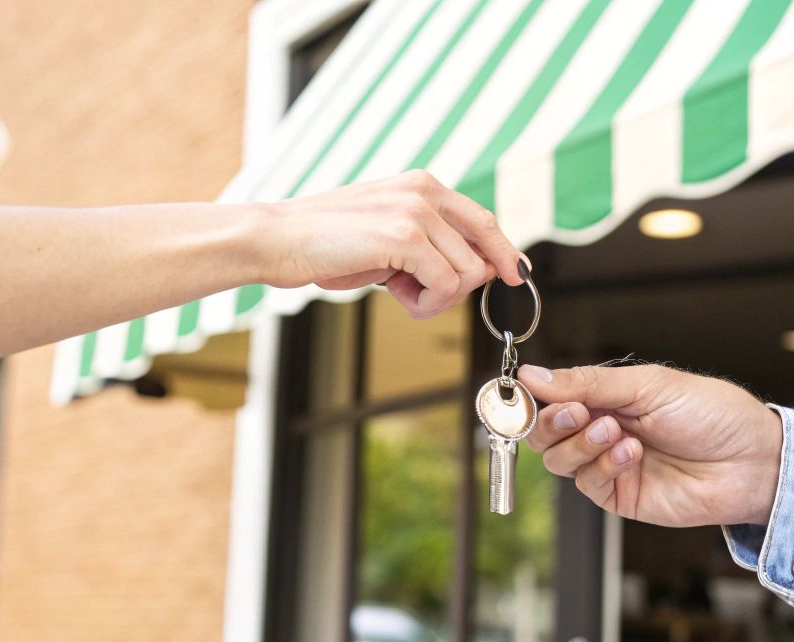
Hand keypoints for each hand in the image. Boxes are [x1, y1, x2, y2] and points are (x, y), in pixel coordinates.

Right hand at [253, 170, 525, 318]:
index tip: (515, 275)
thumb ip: (428, 243)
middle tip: (416, 294)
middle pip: (482, 252)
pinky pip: (446, 285)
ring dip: (436, 299)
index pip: (484, 220)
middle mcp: (425, 190)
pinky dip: (426, 304)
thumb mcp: (386, 235)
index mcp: (422, 185)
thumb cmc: (326, 243)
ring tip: (397, 292)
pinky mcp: (405, 236)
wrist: (278, 239)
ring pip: (467, 274)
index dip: (505, 252)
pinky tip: (396, 296)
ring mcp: (416, 211)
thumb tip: (476, 270)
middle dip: (458, 287)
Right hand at [518, 363, 782, 526]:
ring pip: (559, 460)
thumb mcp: (648, 385)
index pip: (552, 396)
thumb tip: (533, 375)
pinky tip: (631, 453)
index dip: (533, 396)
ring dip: (581, 443)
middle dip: (551, 422)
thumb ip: (589, 382)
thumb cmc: (712, 414)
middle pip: (545, 433)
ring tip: (616, 431)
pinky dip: (604, 465)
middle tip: (574, 413)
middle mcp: (602, 429)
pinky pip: (588, 483)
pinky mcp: (620, 496)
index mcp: (608, 396)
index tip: (521, 391)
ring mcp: (609, 465)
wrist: (751, 460)